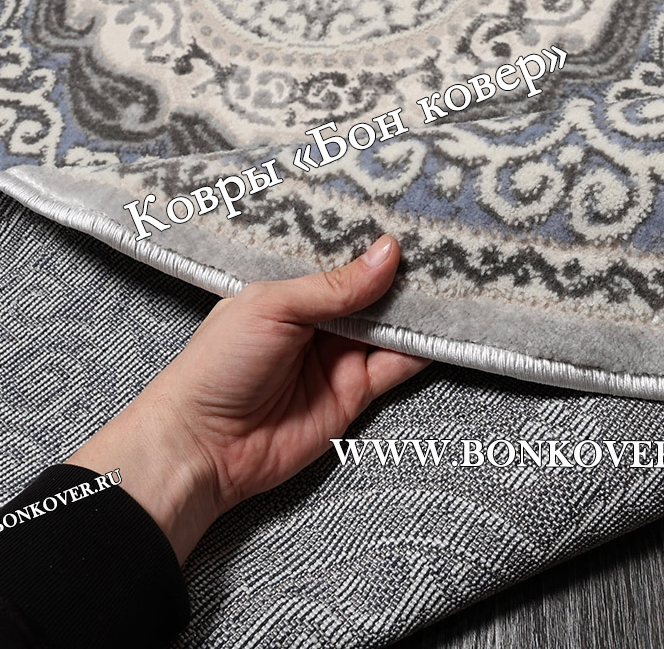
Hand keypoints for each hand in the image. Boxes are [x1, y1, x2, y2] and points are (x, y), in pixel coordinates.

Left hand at [67, 235, 429, 562]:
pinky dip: (421, 350)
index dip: (372, 242)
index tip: (413, 218)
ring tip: (459, 280)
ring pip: (390, 326)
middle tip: (449, 244)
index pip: (341, 258)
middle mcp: (318, 318)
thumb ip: (333, 286)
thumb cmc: (220, 364)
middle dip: (405, 273)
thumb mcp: (273, 307)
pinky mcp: (354, 393)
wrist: (204, 446)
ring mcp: (338, 355)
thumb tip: (388, 251)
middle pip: (372, 291)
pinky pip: (396, 367)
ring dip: (419, 309)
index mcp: (291, 288)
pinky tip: (447, 328)